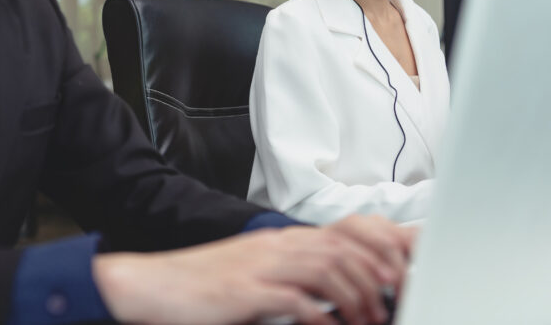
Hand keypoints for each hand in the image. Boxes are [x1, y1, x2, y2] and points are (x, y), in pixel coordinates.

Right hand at [93, 216, 411, 324]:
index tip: (398, 273)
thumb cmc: (202, 285)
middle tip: (394, 297)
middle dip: (375, 271)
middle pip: (341, 248)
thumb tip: (327, 293)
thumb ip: (289, 276)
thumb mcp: (253, 272)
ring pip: (325, 269)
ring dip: (355, 295)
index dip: (375, 250)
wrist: (152, 284)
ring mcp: (260, 267)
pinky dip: (318, 313)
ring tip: (368, 318)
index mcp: (279, 242)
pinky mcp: (245, 292)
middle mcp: (274, 248)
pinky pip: (293, 298)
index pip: (340, 234)